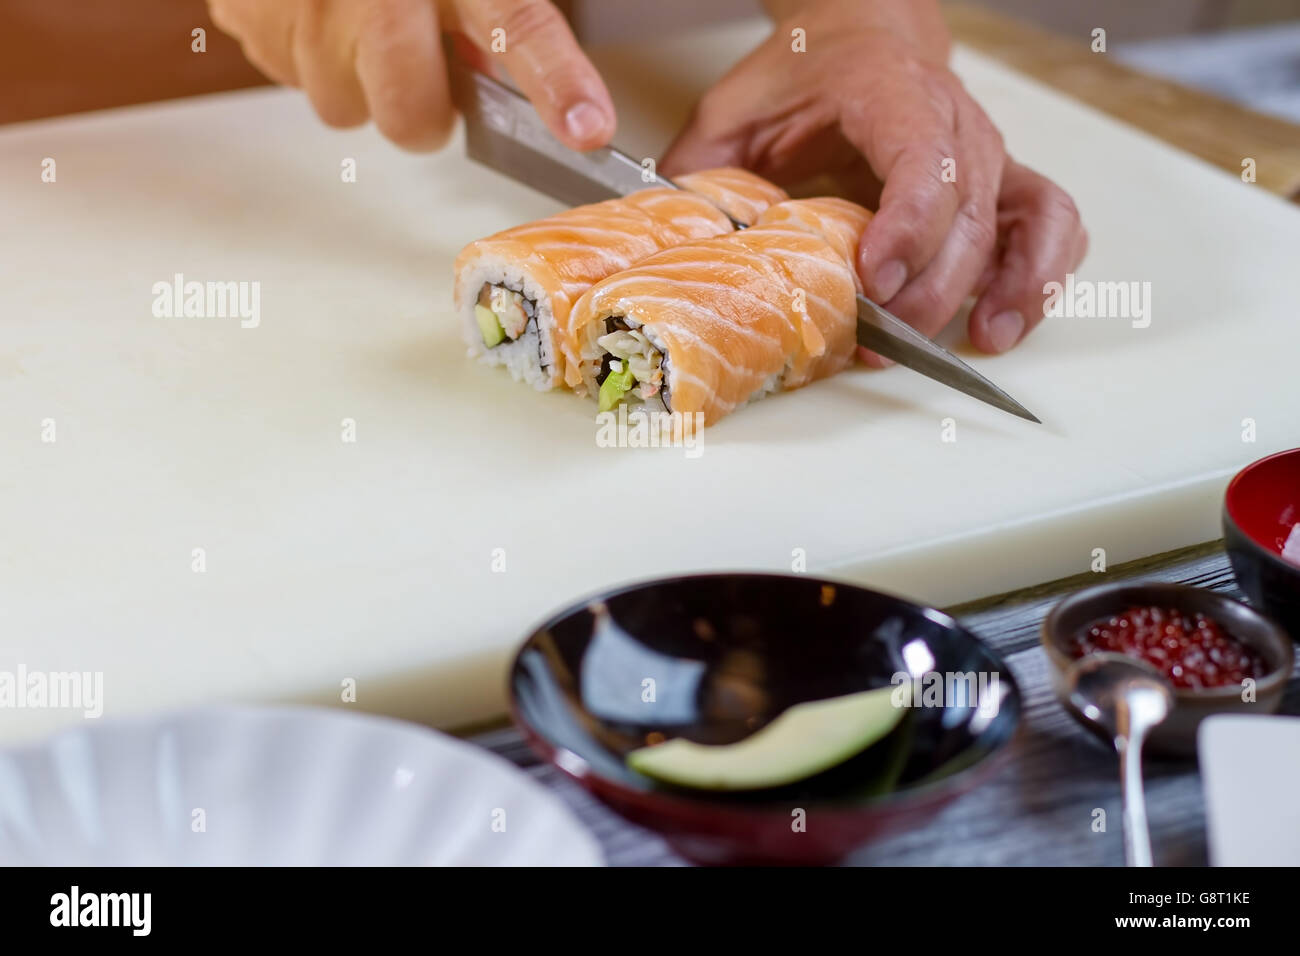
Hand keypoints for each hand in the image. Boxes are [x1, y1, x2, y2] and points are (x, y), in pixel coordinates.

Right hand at [207, 0, 615, 150]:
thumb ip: (491, 9)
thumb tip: (495, 71)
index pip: (518, 25)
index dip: (555, 82)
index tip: (587, 128)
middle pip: (410, 116)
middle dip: (423, 110)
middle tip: (424, 66)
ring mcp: (306, 8)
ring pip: (342, 105)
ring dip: (358, 78)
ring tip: (357, 15)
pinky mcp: (252, 17)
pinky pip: (291, 74)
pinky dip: (309, 51)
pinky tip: (316, 4)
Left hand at [661, 0, 1085, 356]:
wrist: (861, 34)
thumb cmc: (803, 75)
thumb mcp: (732, 113)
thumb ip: (701, 174)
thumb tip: (668, 242)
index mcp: (888, 92)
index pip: (919, 158)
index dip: (906, 223)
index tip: (876, 277)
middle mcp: (951, 121)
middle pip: (968, 210)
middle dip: (931, 285)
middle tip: (883, 338)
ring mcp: (985, 152)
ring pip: (1020, 219)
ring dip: (1005, 284)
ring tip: (978, 339)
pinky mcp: (1000, 181)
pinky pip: (1049, 222)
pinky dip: (1040, 272)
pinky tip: (1002, 319)